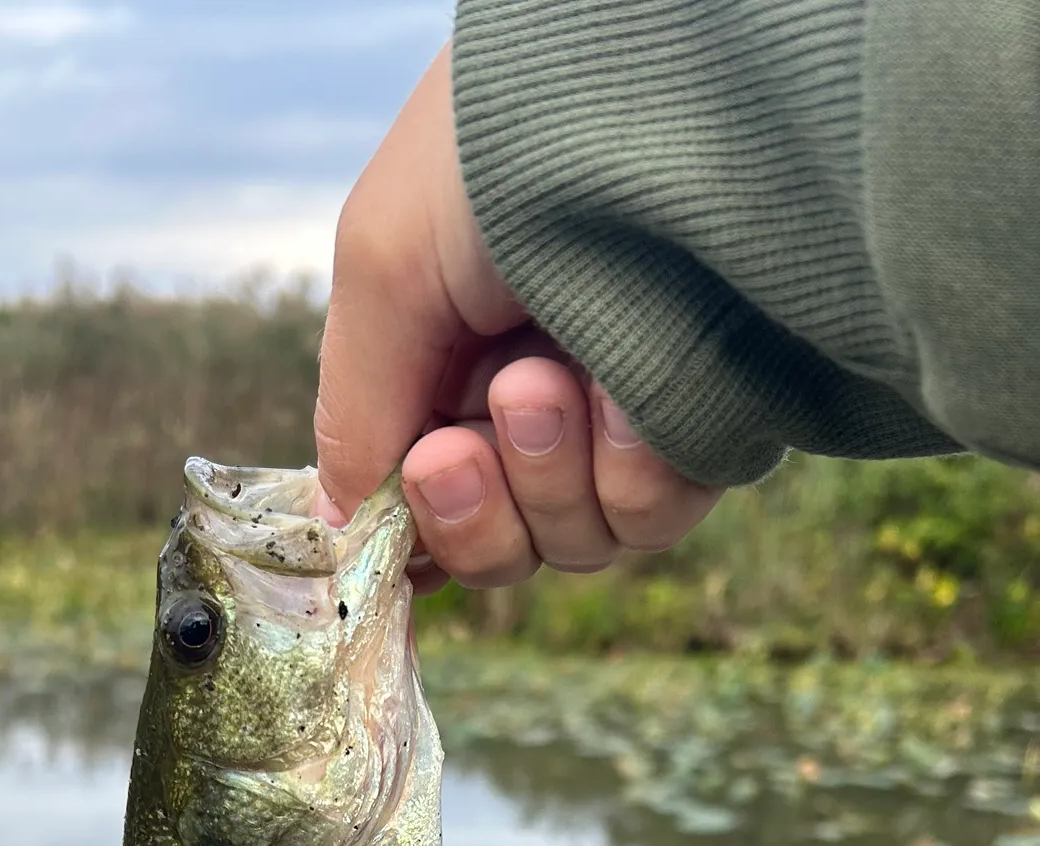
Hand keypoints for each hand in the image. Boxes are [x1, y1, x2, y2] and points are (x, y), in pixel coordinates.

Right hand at [314, 42, 722, 591]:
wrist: (654, 98)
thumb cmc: (492, 162)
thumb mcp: (383, 269)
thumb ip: (353, 413)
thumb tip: (340, 528)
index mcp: (447, 370)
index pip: (422, 508)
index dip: (416, 532)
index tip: (407, 506)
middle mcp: (532, 404)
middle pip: (495, 548)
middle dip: (473, 516)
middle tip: (460, 451)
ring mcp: (618, 420)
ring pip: (571, 543)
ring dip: (547, 477)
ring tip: (549, 377)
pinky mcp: (703, 426)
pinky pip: (651, 515)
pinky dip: (632, 470)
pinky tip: (628, 391)